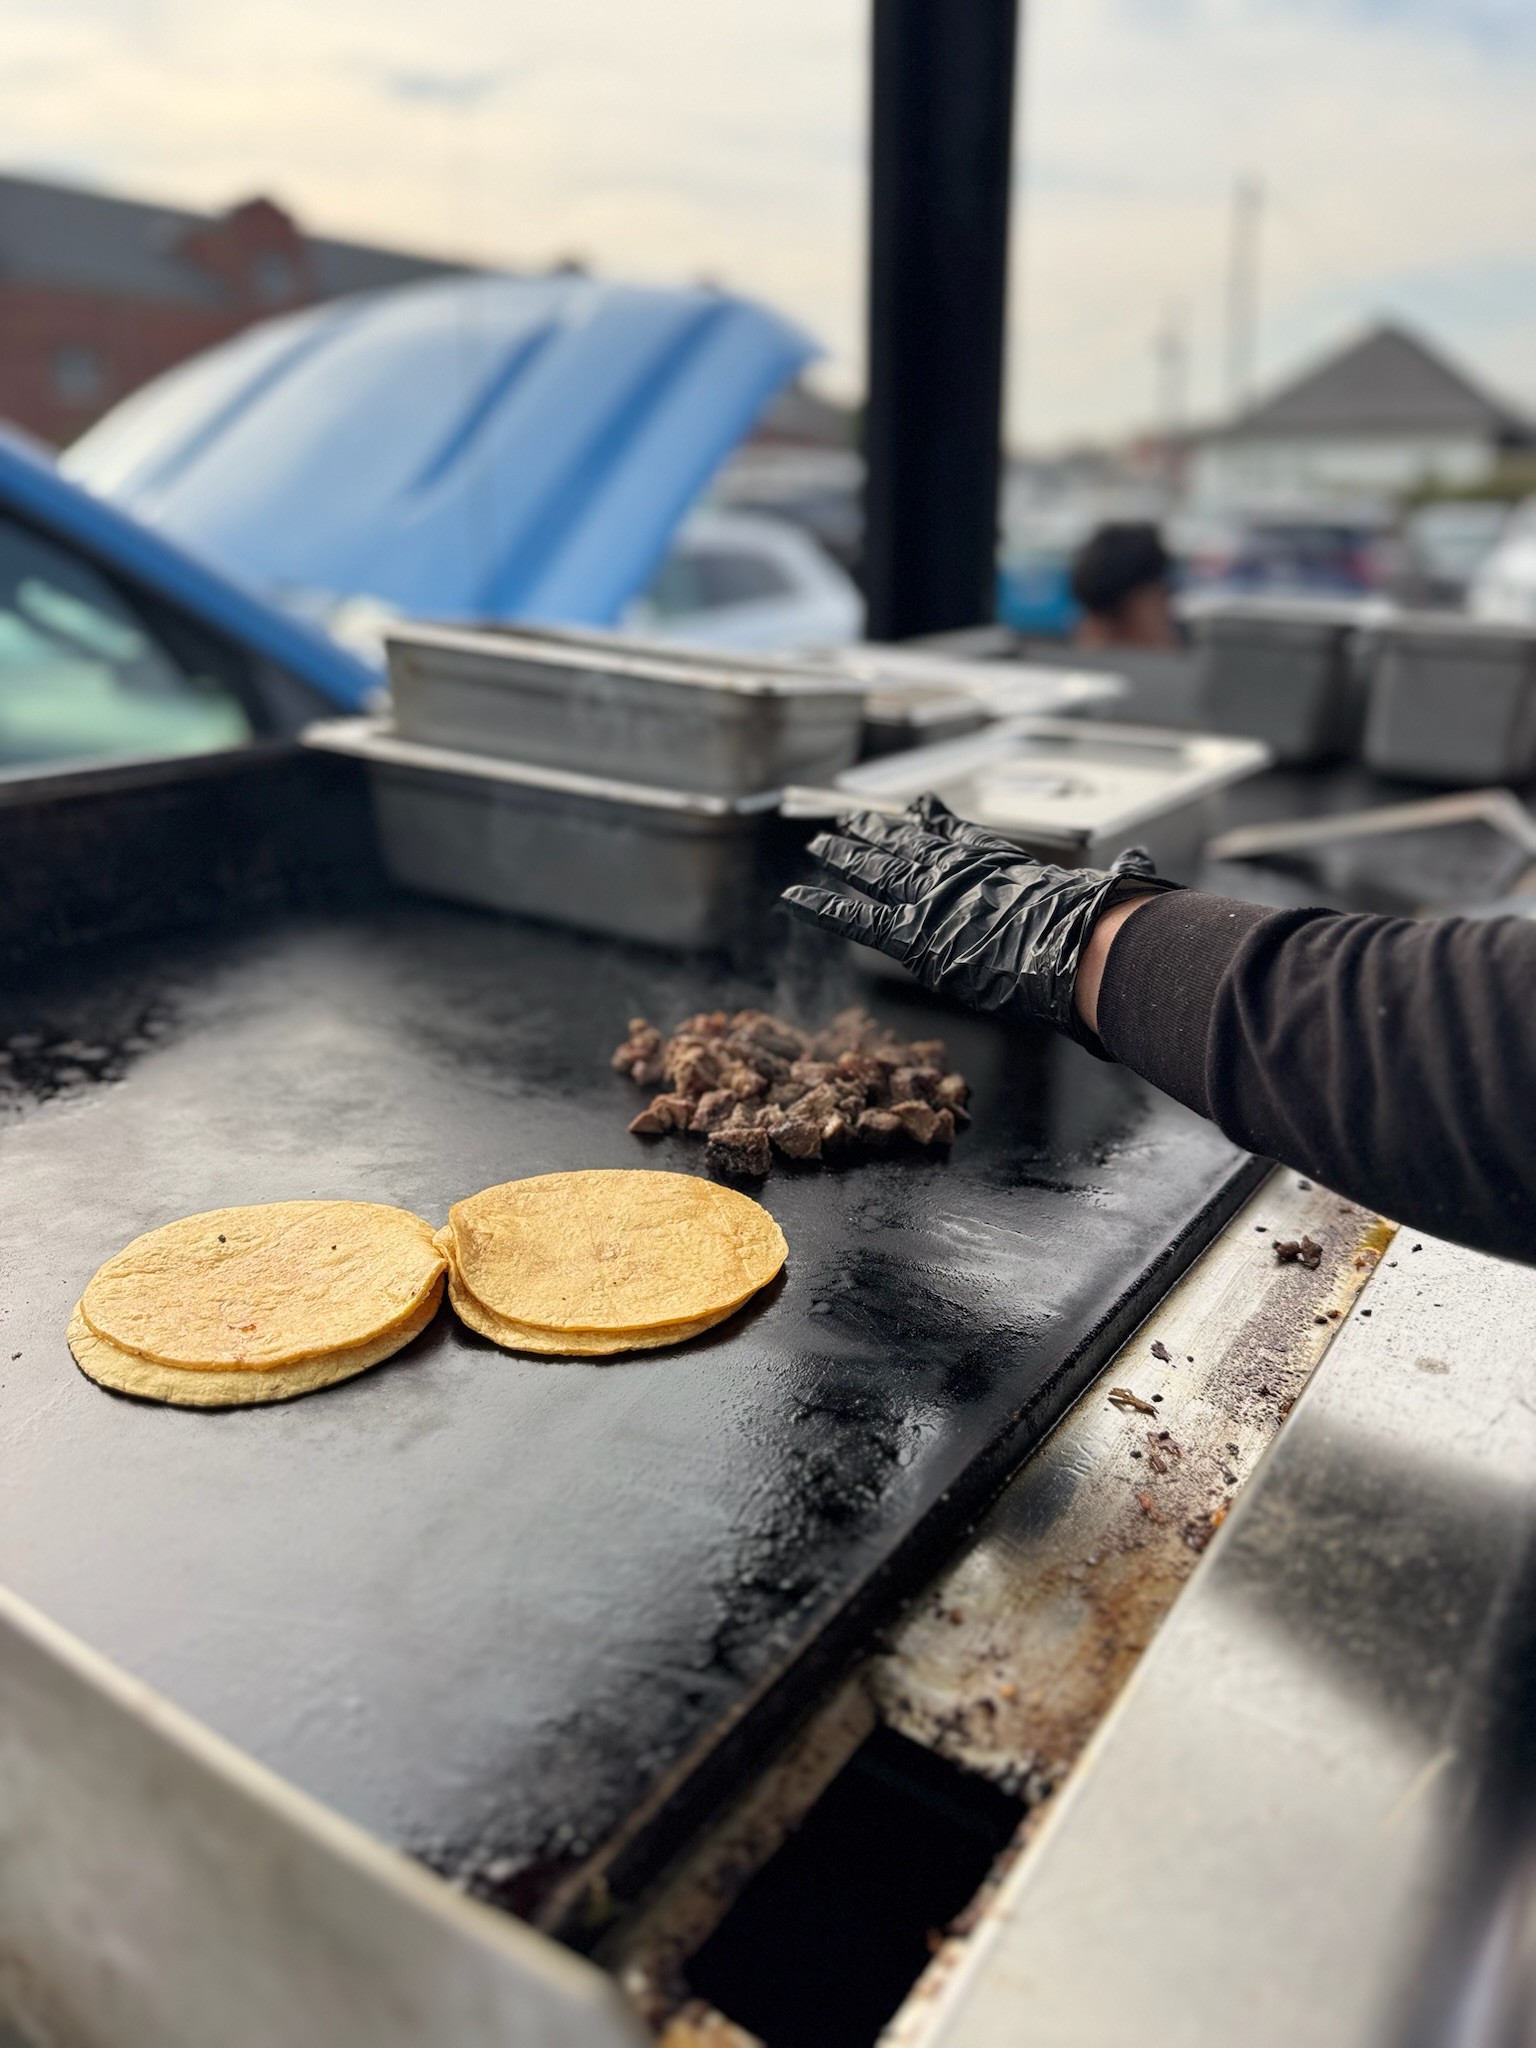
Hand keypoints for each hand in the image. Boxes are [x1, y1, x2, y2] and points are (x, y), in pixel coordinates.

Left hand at [781, 793, 1178, 1053]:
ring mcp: (928, 898)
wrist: (1072, 943)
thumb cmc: (1094, 923)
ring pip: (874, 870)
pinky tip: (790, 895)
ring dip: (843, 855)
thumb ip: (1119, 872)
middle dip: (875, 832)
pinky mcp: (909, 932)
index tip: (919, 805)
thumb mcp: (1107, 888)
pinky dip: (821, 905)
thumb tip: (1144, 859)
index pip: (957, 835)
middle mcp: (956, 871)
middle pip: (906, 846)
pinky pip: (854, 918)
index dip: (934, 821)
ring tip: (817, 842)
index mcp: (995, 859)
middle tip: (849, 819)